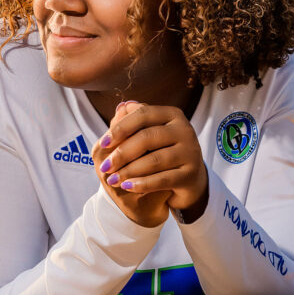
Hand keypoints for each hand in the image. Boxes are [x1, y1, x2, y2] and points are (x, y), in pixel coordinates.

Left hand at [96, 102, 208, 220]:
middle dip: (122, 153)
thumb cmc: (161, 151)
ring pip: (154, 160)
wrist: (188, 179)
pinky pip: (162, 179)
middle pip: (147, 137)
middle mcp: (184, 130)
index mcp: (172, 114)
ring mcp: (190, 153)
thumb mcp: (147, 135)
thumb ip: (132, 121)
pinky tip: (127, 186)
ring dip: (129, 171)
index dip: (121, 128)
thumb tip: (119, 108)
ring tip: (112, 179)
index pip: (143, 114)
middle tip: (104, 167)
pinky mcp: (190, 175)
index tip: (103, 143)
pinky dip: (142, 183)